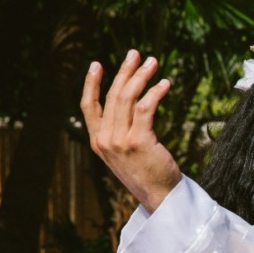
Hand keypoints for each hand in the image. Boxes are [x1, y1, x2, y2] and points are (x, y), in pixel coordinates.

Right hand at [80, 51, 182, 212]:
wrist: (159, 198)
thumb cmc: (146, 173)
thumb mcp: (124, 153)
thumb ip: (119, 132)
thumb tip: (129, 103)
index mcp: (98, 142)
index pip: (88, 107)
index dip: (91, 83)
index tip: (96, 64)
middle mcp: (105, 140)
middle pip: (113, 96)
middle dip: (125, 71)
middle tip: (136, 54)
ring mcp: (120, 141)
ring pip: (128, 98)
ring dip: (141, 76)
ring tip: (153, 62)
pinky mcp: (139, 141)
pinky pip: (146, 108)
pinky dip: (155, 92)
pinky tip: (165, 84)